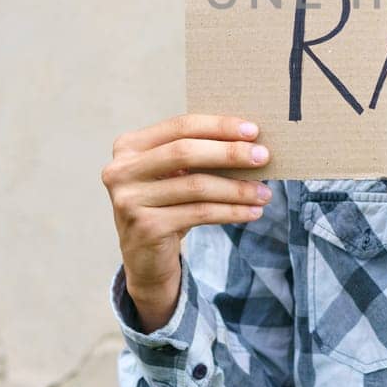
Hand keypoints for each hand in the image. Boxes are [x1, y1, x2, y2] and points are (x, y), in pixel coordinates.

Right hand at [102, 114, 272, 331]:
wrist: (145, 259)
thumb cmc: (167, 205)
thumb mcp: (175, 174)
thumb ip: (199, 154)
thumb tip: (250, 142)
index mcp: (129, 146)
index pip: (180, 126)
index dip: (219, 126)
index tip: (253, 131)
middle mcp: (121, 170)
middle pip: (185, 152)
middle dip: (230, 153)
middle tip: (264, 157)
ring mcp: (130, 200)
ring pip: (196, 186)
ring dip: (237, 189)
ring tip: (265, 193)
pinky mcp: (145, 227)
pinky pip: (200, 213)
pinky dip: (231, 212)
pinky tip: (252, 212)